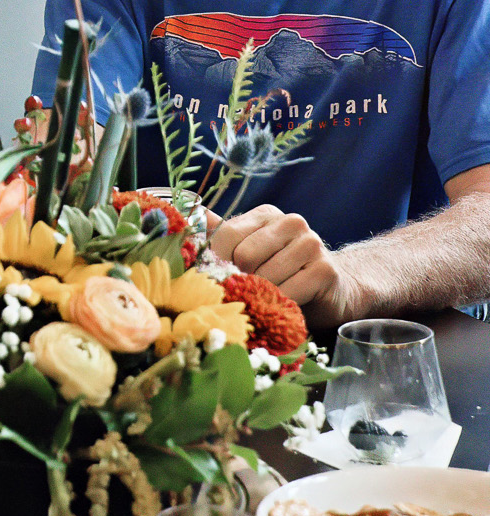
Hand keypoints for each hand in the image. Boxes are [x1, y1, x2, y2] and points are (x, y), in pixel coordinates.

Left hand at [207, 205, 354, 324]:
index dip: (216, 260)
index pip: (227, 233)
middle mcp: (291, 222)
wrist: (330, 293)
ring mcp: (311, 243)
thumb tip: (184, 210)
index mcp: (265, 215)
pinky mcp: (325, 270)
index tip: (214, 278)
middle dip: (240, 279)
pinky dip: (279, 304)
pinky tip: (283, 305)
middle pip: (244, 255)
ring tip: (266, 298)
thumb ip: (220, 234)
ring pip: (265, 275)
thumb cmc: (281, 273)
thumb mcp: (249, 251)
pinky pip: (288, 292)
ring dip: (261, 294)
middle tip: (245, 293)